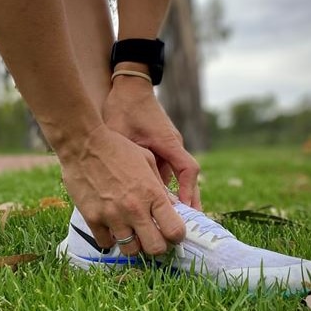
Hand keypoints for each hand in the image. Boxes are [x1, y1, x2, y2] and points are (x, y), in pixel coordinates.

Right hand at [59, 124, 185, 255]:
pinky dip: (110, 240)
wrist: (83, 143)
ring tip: (131, 234)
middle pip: (156, 248)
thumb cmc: (117, 148)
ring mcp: (112, 216)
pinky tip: (111, 229)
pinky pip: (105, 243)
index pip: (175, 231)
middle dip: (158, 245)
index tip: (172, 231)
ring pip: (130, 251)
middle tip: (153, 237)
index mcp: (153, 193)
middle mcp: (135, 209)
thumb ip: (160, 186)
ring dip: (134, 245)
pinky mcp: (92, 218)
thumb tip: (171, 207)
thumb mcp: (147, 160)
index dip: (177, 235)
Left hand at [103, 76, 201, 209]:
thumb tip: (126, 187)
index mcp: (168, 142)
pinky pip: (164, 167)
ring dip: (172, 193)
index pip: (187, 169)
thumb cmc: (123, 107)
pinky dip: (160, 183)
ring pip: (173, 174)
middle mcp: (172, 144)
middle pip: (186, 177)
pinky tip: (152, 200)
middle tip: (186, 224)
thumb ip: (128, 159)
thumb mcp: (122, 135)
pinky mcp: (160, 144)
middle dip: (188, 200)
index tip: (186, 211)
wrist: (127, 86)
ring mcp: (167, 144)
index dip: (189, 191)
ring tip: (168, 219)